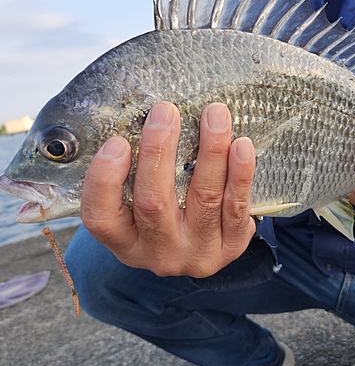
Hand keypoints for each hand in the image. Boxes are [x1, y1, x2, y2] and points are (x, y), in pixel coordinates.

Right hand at [81, 102, 255, 277]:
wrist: (203, 254)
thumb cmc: (164, 216)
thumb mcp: (137, 208)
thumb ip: (133, 174)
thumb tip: (145, 118)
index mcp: (126, 243)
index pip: (102, 219)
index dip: (105, 181)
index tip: (117, 142)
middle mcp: (160, 252)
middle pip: (153, 202)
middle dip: (158, 151)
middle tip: (166, 111)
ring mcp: (198, 252)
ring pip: (204, 198)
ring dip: (210, 151)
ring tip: (214, 115)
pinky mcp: (232, 246)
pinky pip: (237, 208)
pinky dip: (240, 174)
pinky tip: (241, 145)